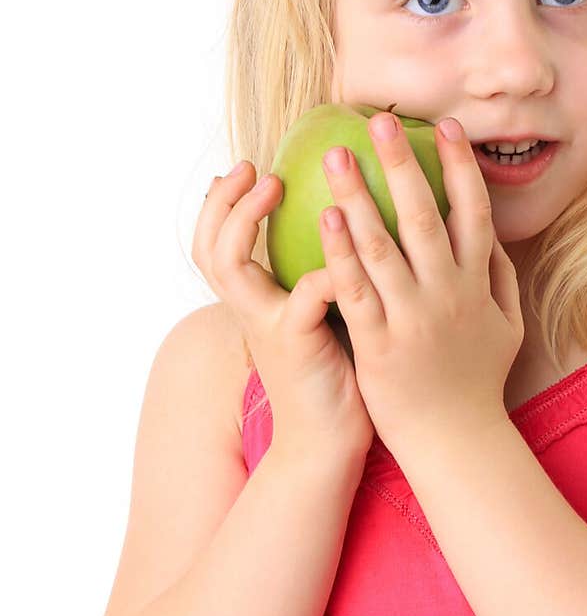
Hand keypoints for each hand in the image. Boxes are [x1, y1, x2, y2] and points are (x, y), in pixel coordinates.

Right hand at [192, 161, 374, 466]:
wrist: (330, 446)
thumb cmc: (337, 378)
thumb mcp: (323, 317)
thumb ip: (322, 274)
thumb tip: (348, 225)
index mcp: (256, 303)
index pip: (215, 245)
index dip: (222, 206)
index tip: (248, 170)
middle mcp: (252, 311)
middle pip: (208, 247)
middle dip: (224, 203)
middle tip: (256, 169)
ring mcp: (269, 327)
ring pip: (230, 265)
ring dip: (247, 219)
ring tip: (275, 185)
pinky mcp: (297, 344)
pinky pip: (304, 293)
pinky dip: (323, 263)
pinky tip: (343, 236)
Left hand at [319, 112, 523, 455]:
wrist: (457, 442)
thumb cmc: (477, 383)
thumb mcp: (505, 326)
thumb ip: (499, 278)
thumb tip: (491, 235)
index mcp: (477, 284)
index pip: (473, 212)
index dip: (459, 165)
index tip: (443, 125)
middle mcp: (449, 293)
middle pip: (425, 215)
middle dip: (400, 163)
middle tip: (377, 120)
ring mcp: (413, 318)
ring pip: (384, 245)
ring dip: (359, 195)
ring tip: (336, 156)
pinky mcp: (380, 344)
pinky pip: (357, 290)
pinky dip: (342, 252)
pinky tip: (325, 219)